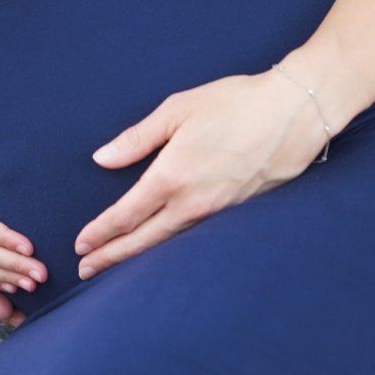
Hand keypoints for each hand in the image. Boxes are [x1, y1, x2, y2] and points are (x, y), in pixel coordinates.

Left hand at [73, 71, 328, 279]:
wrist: (294, 114)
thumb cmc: (235, 103)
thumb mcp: (178, 110)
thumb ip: (137, 138)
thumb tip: (101, 159)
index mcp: (172, 176)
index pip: (126, 214)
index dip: (101, 233)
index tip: (81, 245)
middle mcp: (193, 203)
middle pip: (144, 240)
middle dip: (112, 257)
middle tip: (86, 271)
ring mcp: (218, 213)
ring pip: (170, 244)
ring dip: (140, 257)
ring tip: (117, 268)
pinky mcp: (238, 215)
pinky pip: (196, 238)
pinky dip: (173, 249)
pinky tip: (164, 251)